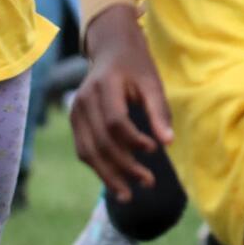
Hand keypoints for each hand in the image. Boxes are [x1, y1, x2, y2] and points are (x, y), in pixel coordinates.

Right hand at [70, 7, 173, 202]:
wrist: (110, 48)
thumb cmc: (136, 65)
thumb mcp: (152, 82)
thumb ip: (159, 111)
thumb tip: (168, 143)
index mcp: (104, 86)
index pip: (115, 122)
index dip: (133, 141)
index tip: (154, 150)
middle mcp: (84, 100)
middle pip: (101, 142)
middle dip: (124, 167)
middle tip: (148, 183)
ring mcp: (75, 111)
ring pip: (88, 151)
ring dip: (108, 176)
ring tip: (128, 196)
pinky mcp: (75, 120)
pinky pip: (84, 149)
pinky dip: (99, 168)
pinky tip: (115, 182)